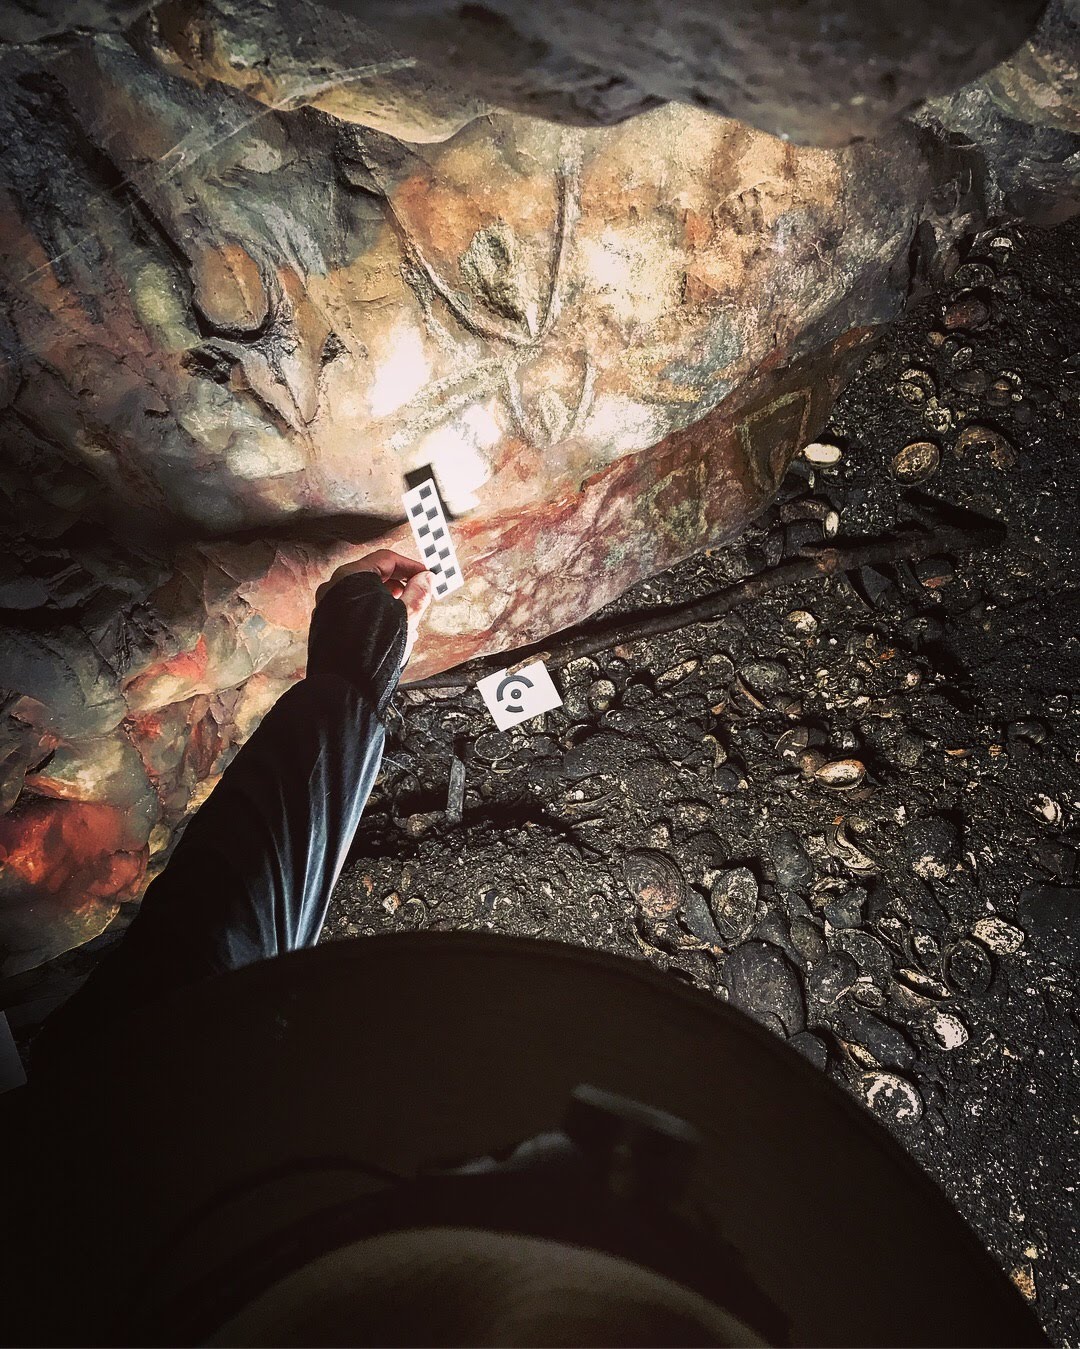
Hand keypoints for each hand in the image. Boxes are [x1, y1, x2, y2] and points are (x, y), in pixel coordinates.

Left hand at [316, 549, 434, 665]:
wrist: (346, 686)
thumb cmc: (374, 649)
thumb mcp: (407, 616)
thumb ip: (419, 593)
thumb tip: (426, 579)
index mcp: (351, 577)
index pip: (386, 559)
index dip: (411, 566)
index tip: (426, 576)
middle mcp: (334, 587)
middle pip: (373, 576)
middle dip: (400, 585)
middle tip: (418, 595)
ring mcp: (327, 606)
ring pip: (363, 595)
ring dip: (388, 602)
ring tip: (408, 618)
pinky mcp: (326, 625)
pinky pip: (353, 611)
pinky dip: (373, 615)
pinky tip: (390, 631)